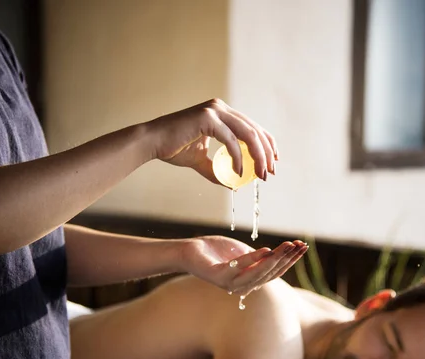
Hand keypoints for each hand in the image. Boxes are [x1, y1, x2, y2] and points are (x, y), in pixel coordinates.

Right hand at [143, 98, 277, 183]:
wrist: (152, 142)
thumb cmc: (173, 148)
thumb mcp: (201, 161)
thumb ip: (218, 169)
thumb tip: (234, 184)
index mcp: (222, 113)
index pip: (253, 127)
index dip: (267, 144)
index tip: (273, 162)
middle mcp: (220, 108)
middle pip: (255, 130)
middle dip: (266, 153)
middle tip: (269, 173)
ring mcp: (214, 111)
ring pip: (248, 134)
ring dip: (258, 156)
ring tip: (260, 175)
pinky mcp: (207, 118)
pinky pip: (230, 141)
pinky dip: (238, 158)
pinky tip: (239, 172)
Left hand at [179, 236, 307, 295]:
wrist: (191, 252)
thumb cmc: (218, 252)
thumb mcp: (244, 254)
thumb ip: (260, 258)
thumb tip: (281, 253)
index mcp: (250, 282)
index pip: (275, 272)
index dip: (290, 260)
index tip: (303, 247)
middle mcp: (242, 287)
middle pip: (270, 273)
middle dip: (287, 259)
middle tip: (299, 245)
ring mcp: (230, 283)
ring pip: (258, 272)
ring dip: (274, 259)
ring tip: (286, 246)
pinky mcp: (218, 276)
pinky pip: (238, 267)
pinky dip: (253, 259)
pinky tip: (266, 249)